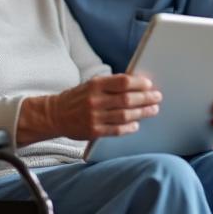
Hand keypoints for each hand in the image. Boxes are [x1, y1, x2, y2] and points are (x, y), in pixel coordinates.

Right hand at [17, 74, 161, 144]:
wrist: (55, 115)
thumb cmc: (77, 98)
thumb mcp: (90, 85)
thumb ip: (110, 85)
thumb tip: (136, 84)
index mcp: (95, 85)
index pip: (122, 82)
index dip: (139, 83)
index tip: (149, 84)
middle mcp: (95, 100)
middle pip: (127, 99)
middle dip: (146, 98)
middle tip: (157, 97)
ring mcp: (94, 117)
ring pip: (125, 115)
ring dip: (142, 112)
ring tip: (153, 110)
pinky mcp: (93, 131)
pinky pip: (116, 130)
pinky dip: (129, 127)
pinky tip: (137, 124)